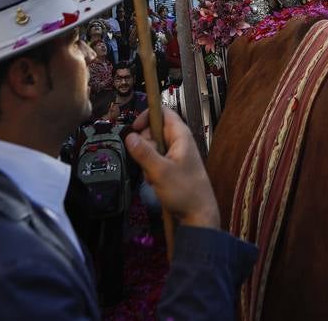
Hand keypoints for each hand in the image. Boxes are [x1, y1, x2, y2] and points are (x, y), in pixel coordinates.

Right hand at [125, 107, 218, 228]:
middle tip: (148, 162)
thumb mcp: (160, 171)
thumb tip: (129, 135)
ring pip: (153, 148)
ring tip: (154, 176)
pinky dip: (152, 170)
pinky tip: (156, 182)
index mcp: (180, 135)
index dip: (147, 116)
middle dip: (145, 145)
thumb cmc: (184, 191)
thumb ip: (144, 153)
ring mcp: (176, 154)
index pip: (163, 112)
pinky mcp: (172, 166)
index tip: (134, 128)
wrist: (198, 215)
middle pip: (153, 131)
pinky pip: (156, 161)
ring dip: (148, 161)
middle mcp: (179, 141)